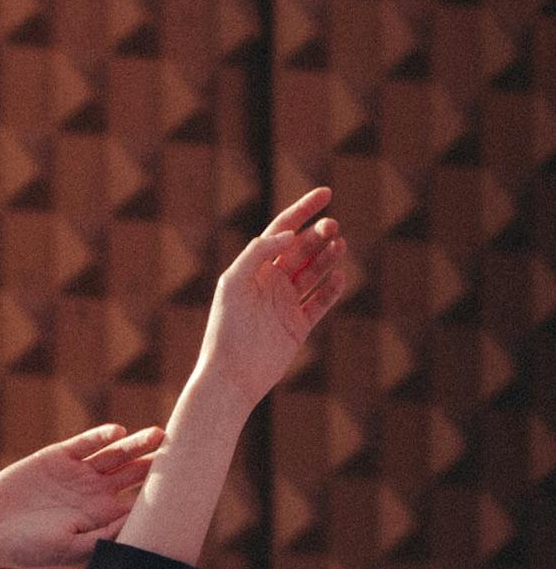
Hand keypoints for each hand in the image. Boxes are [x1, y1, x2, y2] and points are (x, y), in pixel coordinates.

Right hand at [0, 423, 166, 568]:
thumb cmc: (27, 549)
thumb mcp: (67, 549)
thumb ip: (101, 538)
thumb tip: (137, 526)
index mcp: (101, 517)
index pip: (140, 503)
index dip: (162, 495)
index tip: (186, 487)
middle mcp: (94, 493)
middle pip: (134, 474)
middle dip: (157, 464)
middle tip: (181, 453)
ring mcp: (77, 473)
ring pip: (115, 455)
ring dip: (137, 446)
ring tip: (159, 435)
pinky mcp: (58, 457)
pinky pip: (86, 443)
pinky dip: (102, 437)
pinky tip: (119, 432)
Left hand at [199, 186, 348, 406]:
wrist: (232, 375)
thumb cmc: (226, 328)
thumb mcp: (235, 283)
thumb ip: (258, 254)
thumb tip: (288, 234)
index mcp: (253, 268)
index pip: (282, 230)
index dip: (303, 209)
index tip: (326, 193)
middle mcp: (270, 282)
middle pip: (302, 249)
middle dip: (318, 234)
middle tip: (332, 227)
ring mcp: (285, 304)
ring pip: (314, 272)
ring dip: (328, 257)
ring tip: (340, 245)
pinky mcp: (298, 326)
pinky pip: (320, 302)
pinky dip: (332, 289)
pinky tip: (340, 276)